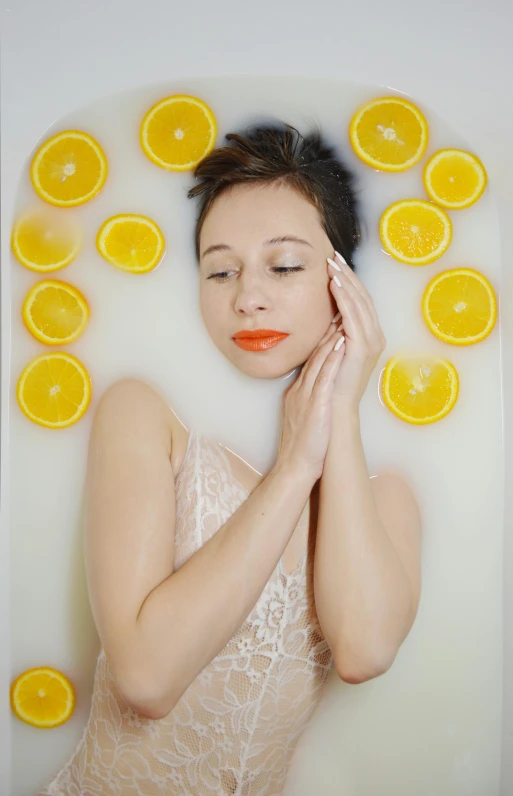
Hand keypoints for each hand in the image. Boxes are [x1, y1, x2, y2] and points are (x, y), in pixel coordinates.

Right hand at [277, 323, 345, 481]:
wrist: (295, 467)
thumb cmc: (303, 444)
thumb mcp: (303, 413)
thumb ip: (308, 397)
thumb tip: (319, 385)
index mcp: (299, 390)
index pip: (313, 358)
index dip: (325, 337)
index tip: (336, 318)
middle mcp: (301, 388)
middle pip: (315, 353)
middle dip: (328, 328)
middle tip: (339, 308)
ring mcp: (307, 396)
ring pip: (319, 360)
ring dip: (331, 336)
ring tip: (343, 315)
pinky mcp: (315, 406)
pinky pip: (324, 378)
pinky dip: (333, 359)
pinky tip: (341, 344)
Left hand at [327, 251, 385, 408]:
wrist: (334, 406)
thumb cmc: (330, 380)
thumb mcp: (331, 348)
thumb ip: (332, 330)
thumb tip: (325, 312)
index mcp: (369, 335)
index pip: (360, 301)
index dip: (349, 281)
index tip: (335, 263)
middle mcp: (375, 335)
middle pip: (362, 297)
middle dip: (348, 275)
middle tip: (333, 256)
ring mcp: (371, 341)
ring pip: (359, 303)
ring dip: (345, 281)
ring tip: (332, 265)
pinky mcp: (363, 346)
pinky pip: (353, 316)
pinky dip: (344, 298)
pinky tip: (334, 284)